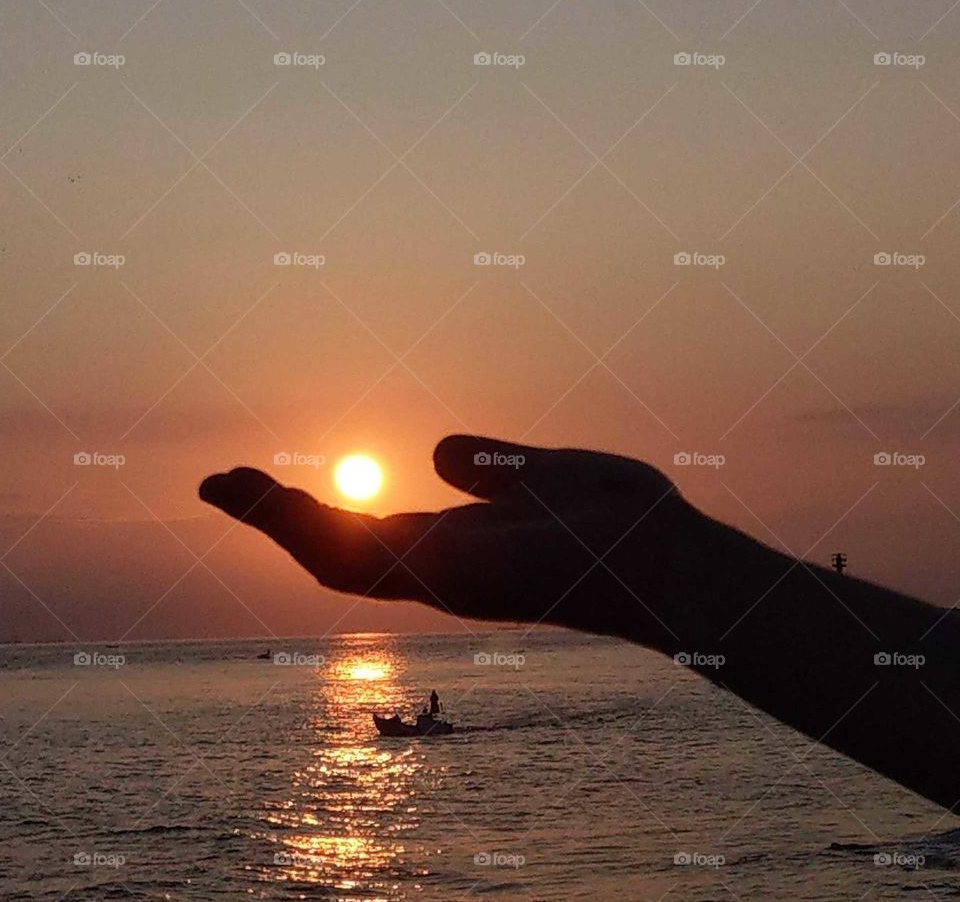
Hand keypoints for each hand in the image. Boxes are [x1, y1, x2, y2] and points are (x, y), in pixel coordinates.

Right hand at [199, 435, 702, 646]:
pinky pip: (376, 563)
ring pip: (338, 560)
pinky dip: (319, 536)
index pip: (366, 530)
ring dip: (279, 523)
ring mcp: (444, 580)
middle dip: (277, 518)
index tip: (267, 482)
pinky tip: (280, 506)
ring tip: (226, 486)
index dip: (313, 511)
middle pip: (337, 548)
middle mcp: (440, 568)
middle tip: (220, 482)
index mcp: (456, 544)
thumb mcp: (536, 476)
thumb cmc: (612, 523)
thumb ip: (486, 470)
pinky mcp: (457, 581)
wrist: (668, 561)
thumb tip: (435, 452)